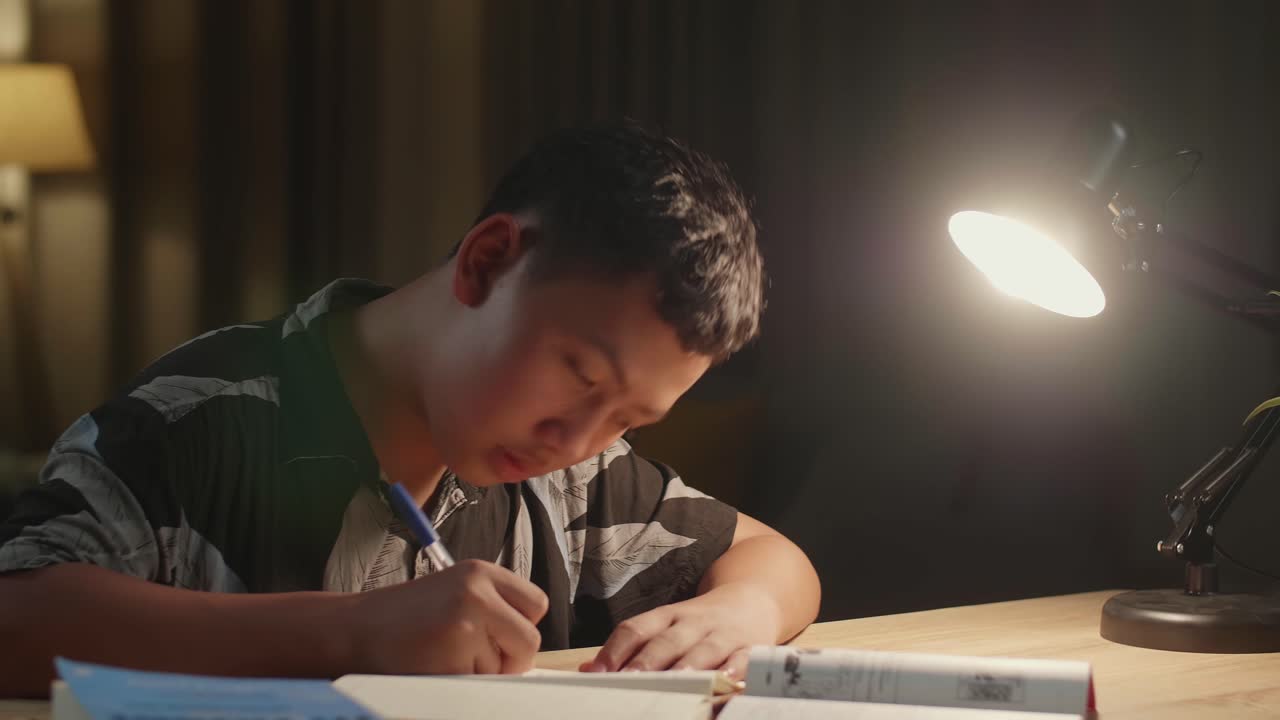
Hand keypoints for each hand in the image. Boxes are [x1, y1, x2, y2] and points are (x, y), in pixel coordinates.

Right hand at [346, 559, 547, 674]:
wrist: (354, 631)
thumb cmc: (405, 617)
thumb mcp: (455, 591)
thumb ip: (494, 606)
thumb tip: (529, 642)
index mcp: (481, 572)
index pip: (537, 604)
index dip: (522, 625)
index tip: (502, 634)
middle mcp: (476, 593)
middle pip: (530, 640)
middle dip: (511, 659)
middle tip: (478, 657)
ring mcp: (464, 626)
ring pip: (504, 668)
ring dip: (481, 672)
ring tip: (444, 655)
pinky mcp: (452, 660)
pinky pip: (478, 686)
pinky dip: (461, 685)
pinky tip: (435, 667)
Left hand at [579, 583, 780, 678]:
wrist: (753, 598)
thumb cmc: (699, 623)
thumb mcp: (666, 626)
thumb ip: (631, 647)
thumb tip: (587, 670)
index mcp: (667, 616)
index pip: (636, 628)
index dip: (614, 650)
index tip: (596, 672)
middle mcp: (692, 623)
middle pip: (666, 641)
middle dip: (646, 663)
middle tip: (627, 681)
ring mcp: (722, 635)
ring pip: (702, 651)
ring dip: (688, 667)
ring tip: (674, 682)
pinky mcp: (750, 647)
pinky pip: (743, 659)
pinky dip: (735, 670)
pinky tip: (726, 681)